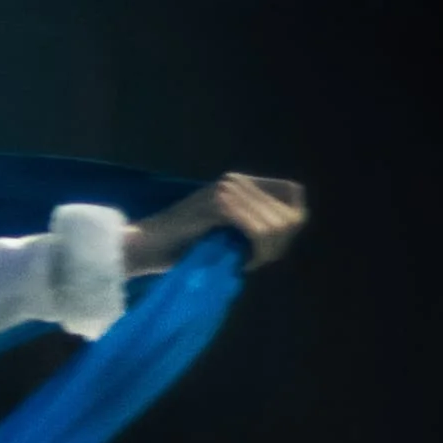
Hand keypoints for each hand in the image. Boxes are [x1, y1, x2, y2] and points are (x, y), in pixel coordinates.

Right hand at [121, 172, 307, 277]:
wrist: (148, 245)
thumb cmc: (184, 244)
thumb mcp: (229, 230)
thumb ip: (254, 224)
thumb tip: (287, 230)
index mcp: (240, 181)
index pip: (294, 192)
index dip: (293, 219)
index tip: (274, 242)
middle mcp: (236, 180)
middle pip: (290, 213)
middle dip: (280, 243)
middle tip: (256, 259)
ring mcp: (227, 191)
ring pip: (275, 224)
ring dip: (268, 250)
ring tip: (248, 261)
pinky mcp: (218, 206)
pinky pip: (258, 230)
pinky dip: (257, 250)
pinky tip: (244, 261)